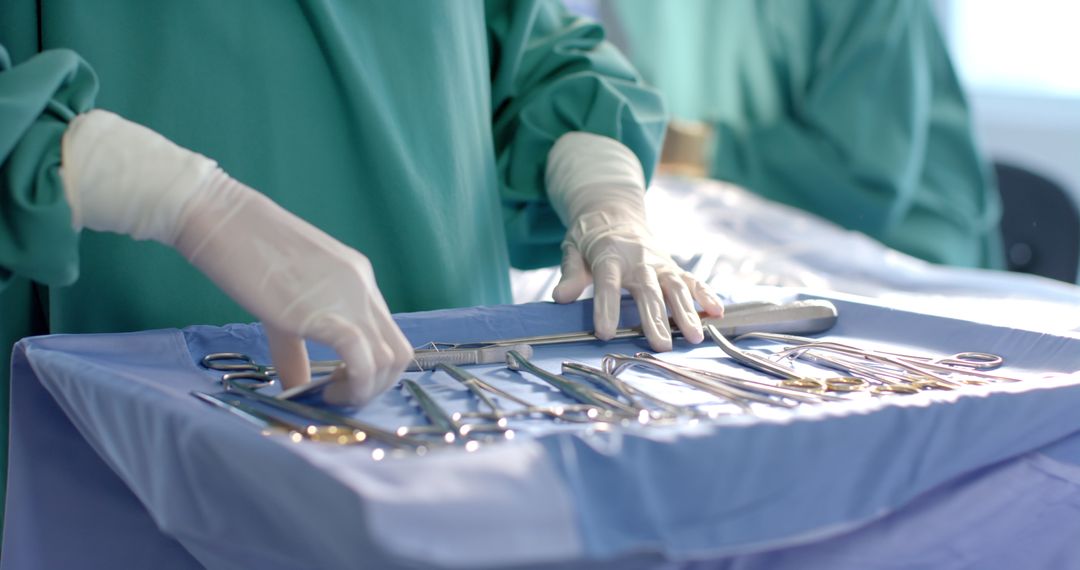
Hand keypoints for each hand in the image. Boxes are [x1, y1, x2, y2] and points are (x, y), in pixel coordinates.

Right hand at [61, 110, 411, 403]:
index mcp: (359, 281)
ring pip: (389, 360)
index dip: (374, 371)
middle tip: (339, 397)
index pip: (389, 336)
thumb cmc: (243, 252)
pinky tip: (322, 393)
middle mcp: (364, 288)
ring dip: (365, 391)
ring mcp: (349, 298)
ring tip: (330, 396)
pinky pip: (361, 359)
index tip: (340, 384)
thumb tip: (297, 388)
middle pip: (399, 353)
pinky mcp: (324, 312)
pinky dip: (351, 386)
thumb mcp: (282, 302)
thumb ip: (295, 347)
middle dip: (377, 387)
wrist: (220, 217)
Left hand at [552, 203, 722, 350]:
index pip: (607, 283)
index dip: (607, 307)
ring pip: (675, 287)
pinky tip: (718, 313)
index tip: (605, 333)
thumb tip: (561, 297)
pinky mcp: (672, 266)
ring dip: (687, 312)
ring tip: (694, 337)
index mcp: (609, 255)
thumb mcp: (572, 250)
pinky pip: (692, 280)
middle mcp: (639, 259)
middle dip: (656, 318)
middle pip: (648, 290)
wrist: (614, 212)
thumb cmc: (590, 238)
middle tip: (662, 346)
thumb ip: (571, 274)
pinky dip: (706, 294)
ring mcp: (659, 262)